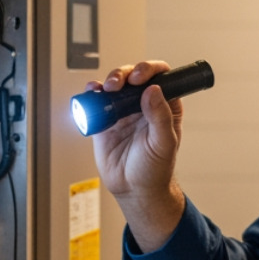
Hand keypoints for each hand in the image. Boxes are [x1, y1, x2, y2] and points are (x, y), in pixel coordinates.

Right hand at [87, 60, 186, 249]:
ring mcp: (124, 111)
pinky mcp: (105, 120)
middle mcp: (144, 104)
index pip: (161, 77)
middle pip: (134, 75)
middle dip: (125, 73)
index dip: (150, 70)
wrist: (133, 190)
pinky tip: (93, 91)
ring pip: (116, 84)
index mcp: (164, 106)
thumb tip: (154, 90)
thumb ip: (160, 116)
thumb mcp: (164, 143)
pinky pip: (98, 101)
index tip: (140, 78)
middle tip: (120, 83)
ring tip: (107, 88)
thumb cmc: (155, 170)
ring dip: (110, 79)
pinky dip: (93, 92)